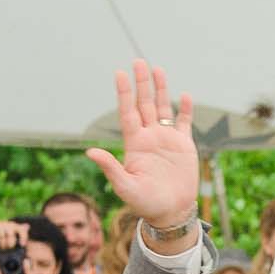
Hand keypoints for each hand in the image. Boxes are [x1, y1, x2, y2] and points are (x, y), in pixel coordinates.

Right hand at [0, 219, 31, 249]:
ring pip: (2, 236)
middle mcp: (7, 224)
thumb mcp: (10, 233)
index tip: (22, 245)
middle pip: (10, 234)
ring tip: (2, 250)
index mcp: (13, 225)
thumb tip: (28, 226)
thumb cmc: (0, 236)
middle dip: (10, 243)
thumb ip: (19, 231)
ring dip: (2, 245)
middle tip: (9, 249)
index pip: (21, 229)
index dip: (23, 237)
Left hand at [84, 62, 197, 229]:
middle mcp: (149, 137)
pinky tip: (184, 95)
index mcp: (134, 144)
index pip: (127, 112)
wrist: (170, 212)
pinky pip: (184, 122)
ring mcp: (166, 139)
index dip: (123, 93)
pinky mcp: (184, 145)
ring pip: (162, 108)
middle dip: (141, 83)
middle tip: (138, 61)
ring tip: (157, 69)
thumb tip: (90, 152)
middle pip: (144, 104)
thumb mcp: (125, 186)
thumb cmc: (145, 203)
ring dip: (160, 89)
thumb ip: (110, 167)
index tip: (119, 73)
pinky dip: (184, 109)